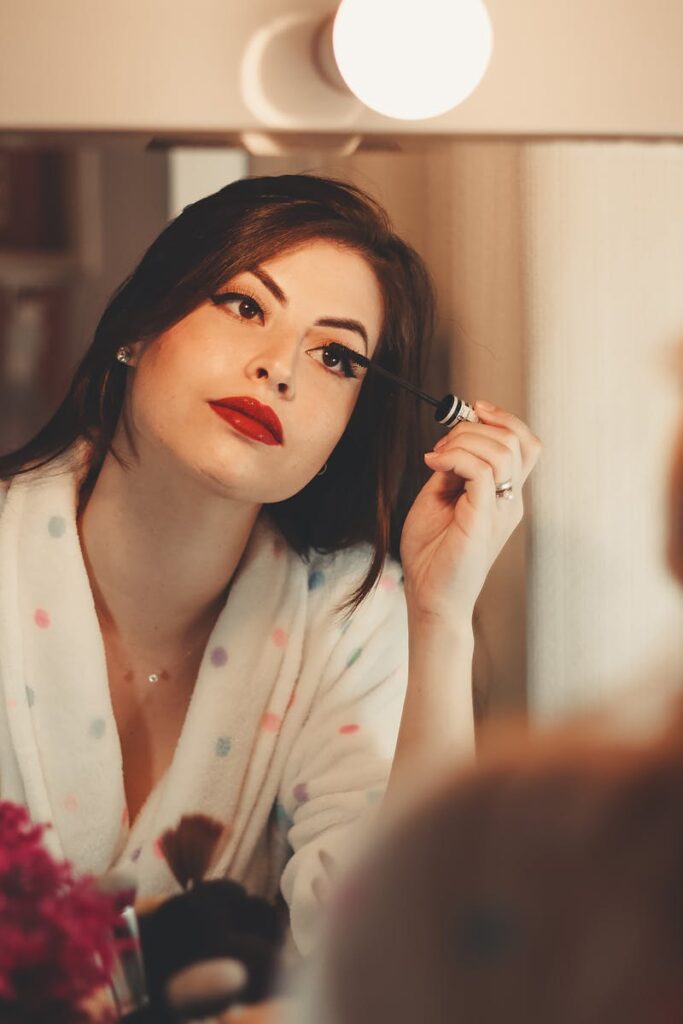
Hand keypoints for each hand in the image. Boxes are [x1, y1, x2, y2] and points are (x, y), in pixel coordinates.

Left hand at [400, 401, 541, 623]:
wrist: (431, 597)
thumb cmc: (433, 554)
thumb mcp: (439, 499)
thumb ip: (451, 471)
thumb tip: (451, 443)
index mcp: (505, 495)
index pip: (524, 444)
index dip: (503, 419)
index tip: (472, 411)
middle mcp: (510, 501)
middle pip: (518, 441)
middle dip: (476, 427)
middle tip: (443, 443)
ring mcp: (500, 510)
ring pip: (503, 451)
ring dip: (464, 441)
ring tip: (437, 456)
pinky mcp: (483, 520)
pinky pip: (483, 472)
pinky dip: (457, 457)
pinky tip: (435, 464)